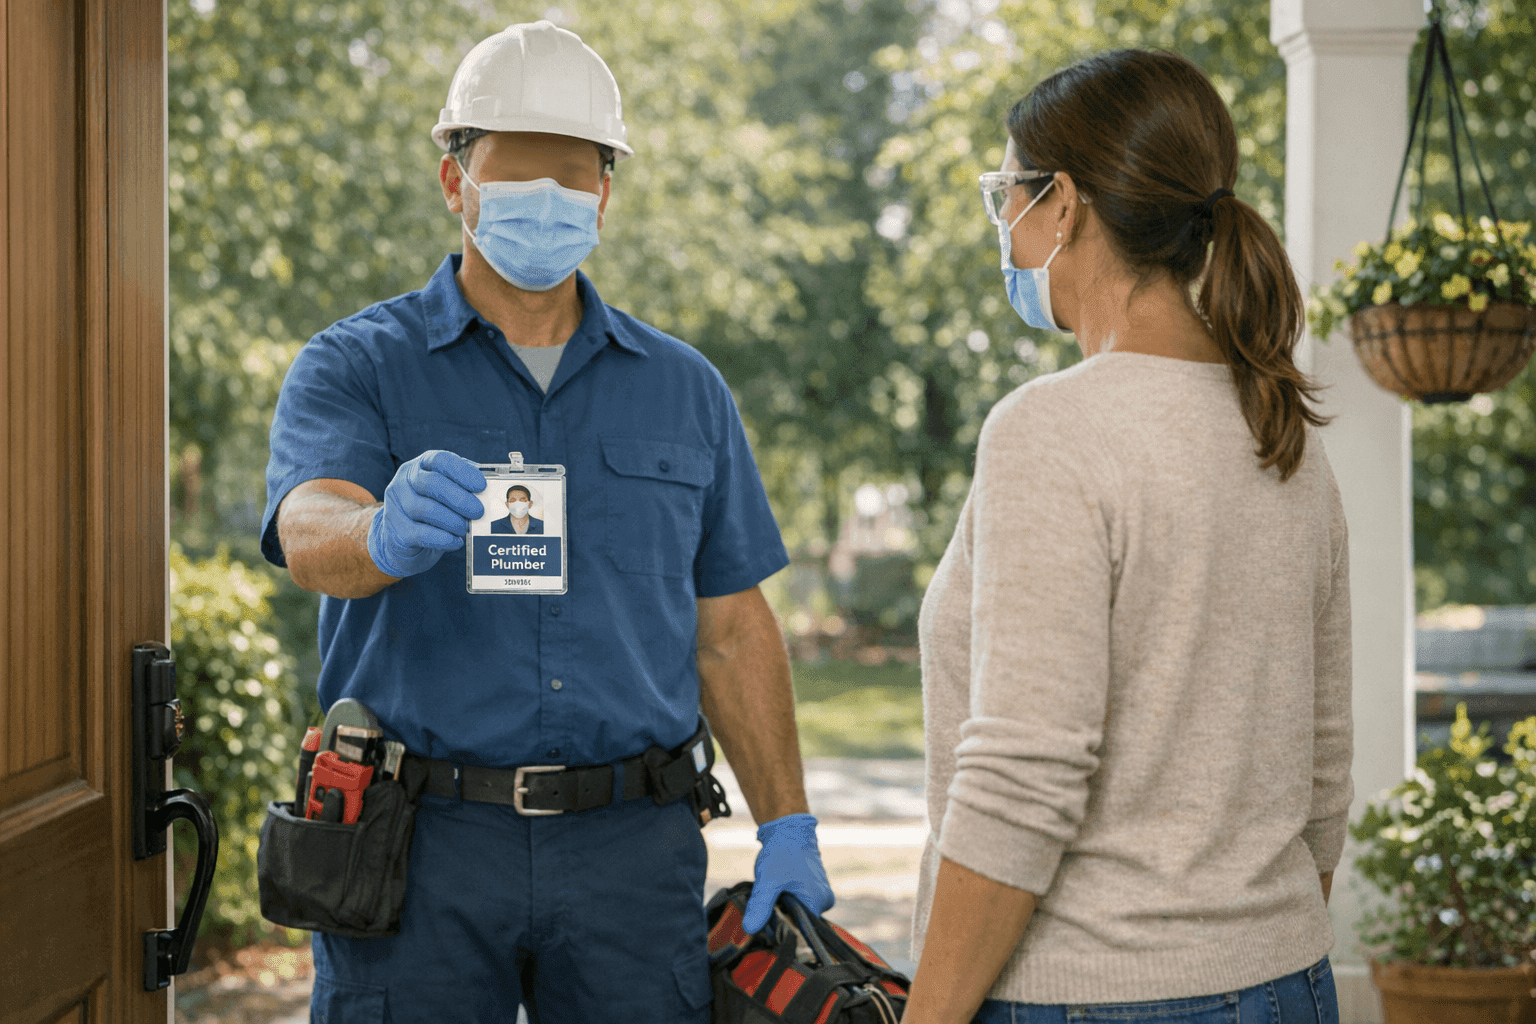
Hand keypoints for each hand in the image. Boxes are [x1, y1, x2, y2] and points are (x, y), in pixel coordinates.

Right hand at [366, 450, 485, 577]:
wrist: (405, 539)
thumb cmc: (435, 510)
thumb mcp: (447, 492)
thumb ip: (465, 487)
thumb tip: (491, 491)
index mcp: (421, 465)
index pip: (440, 460)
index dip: (462, 472)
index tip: (481, 486)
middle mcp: (405, 481)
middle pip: (432, 484)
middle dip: (459, 499)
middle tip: (478, 512)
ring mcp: (397, 505)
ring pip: (426, 509)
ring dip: (452, 520)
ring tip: (466, 528)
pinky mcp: (396, 530)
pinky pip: (421, 534)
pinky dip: (443, 538)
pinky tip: (456, 541)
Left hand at [743, 813, 833, 932]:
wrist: (789, 829)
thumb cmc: (782, 852)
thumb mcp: (767, 881)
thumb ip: (760, 907)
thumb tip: (750, 929)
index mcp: (817, 904)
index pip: (796, 930)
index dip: (777, 926)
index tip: (764, 913)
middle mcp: (824, 901)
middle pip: (796, 922)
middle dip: (778, 914)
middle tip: (767, 895)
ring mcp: (821, 894)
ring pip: (796, 911)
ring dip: (781, 904)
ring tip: (774, 886)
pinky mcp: (815, 888)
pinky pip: (799, 901)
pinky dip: (786, 896)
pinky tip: (779, 884)